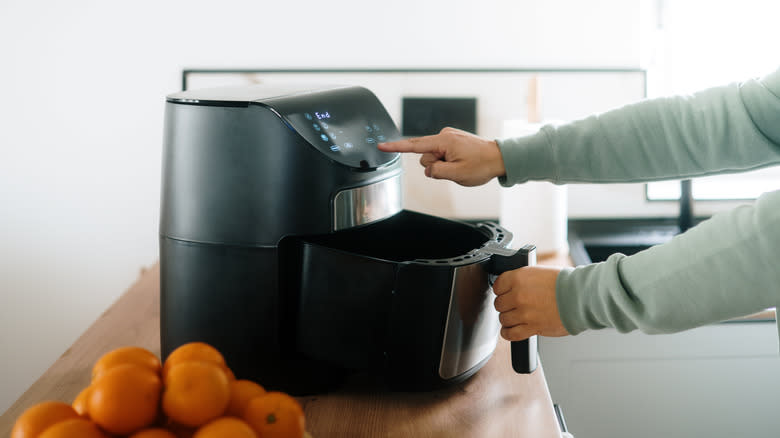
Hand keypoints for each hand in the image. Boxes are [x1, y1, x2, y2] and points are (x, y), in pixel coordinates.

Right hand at [377, 127, 505, 186]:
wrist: (499, 157)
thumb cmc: (482, 165)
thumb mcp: (457, 175)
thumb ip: (436, 172)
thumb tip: (428, 168)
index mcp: (444, 141)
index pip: (414, 145)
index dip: (396, 147)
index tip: (381, 146)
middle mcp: (444, 135)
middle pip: (425, 156)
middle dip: (435, 166)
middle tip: (455, 169)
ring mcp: (448, 137)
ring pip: (433, 157)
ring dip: (442, 165)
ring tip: (460, 165)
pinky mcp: (452, 141)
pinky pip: (441, 155)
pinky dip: (447, 162)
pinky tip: (460, 162)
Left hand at [492, 265, 569, 340]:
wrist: (581, 297)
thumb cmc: (566, 283)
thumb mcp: (539, 272)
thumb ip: (522, 280)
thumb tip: (511, 286)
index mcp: (519, 278)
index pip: (497, 285)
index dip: (501, 290)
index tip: (505, 293)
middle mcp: (518, 295)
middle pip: (499, 304)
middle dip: (506, 305)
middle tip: (514, 305)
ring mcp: (524, 312)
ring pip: (503, 319)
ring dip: (508, 319)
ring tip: (517, 317)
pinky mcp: (532, 327)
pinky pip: (511, 334)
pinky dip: (508, 333)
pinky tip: (511, 330)